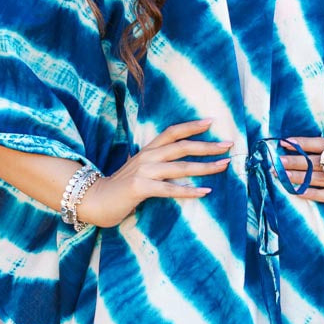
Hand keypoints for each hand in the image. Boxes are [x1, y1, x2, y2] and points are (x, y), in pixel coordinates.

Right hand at [76, 117, 233, 228]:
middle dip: (207, 145)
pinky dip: (189, 190)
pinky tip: (205, 191)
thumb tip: (182, 164)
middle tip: (228, 145)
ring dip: (205, 167)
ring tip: (224, 166)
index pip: (172, 132)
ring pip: (180, 167)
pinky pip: (170, 189)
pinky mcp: (140, 188)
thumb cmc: (121, 188)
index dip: (192, 126)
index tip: (212, 122)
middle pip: (182, 146)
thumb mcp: (140, 170)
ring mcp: (143, 171)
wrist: (95, 200)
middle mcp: (147, 157)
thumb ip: (158, 164)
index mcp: (148, 150)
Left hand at [277, 136, 323, 225]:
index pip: (323, 143)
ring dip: (298, 177)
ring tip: (281, 176)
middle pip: (319, 160)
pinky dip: (312, 193)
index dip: (302, 143)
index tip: (284, 143)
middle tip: (276, 161)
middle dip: (295, 161)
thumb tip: (311, 155)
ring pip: (321, 177)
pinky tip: (298, 192)